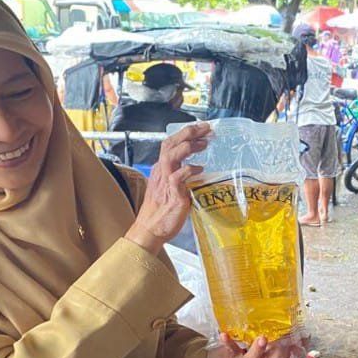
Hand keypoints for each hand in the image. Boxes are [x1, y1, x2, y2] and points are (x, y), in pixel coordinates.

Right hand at [124, 122, 210, 255]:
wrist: (150, 230)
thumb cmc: (162, 212)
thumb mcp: (172, 188)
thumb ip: (182, 177)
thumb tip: (199, 171)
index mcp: (161, 169)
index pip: (171, 144)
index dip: (186, 134)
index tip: (202, 129)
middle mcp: (161, 172)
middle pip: (170, 144)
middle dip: (189, 132)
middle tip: (206, 128)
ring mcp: (165, 182)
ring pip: (171, 155)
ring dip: (189, 146)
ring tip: (204, 143)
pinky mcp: (171, 194)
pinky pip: (178, 177)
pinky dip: (190, 169)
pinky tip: (201, 168)